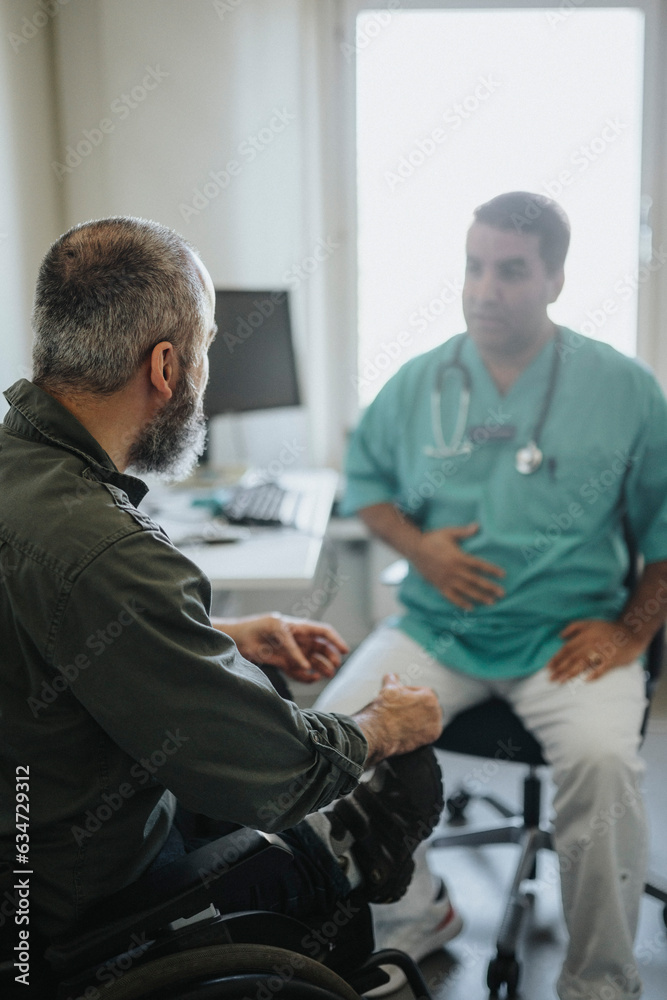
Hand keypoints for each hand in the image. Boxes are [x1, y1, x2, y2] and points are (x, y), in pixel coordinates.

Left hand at [215, 614, 348, 682]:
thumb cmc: (255, 627)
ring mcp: (292, 652)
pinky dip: (307, 676)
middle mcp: (298, 640)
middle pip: (321, 648)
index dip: (335, 640)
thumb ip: (292, 649)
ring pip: (313, 661)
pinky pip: (300, 671)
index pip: (323, 632)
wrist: (237, 639)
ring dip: (322, 667)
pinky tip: (312, 678)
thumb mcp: (276, 631)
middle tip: (333, 667)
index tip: (345, 650)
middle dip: (330, 657)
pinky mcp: (284, 664)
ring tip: (326, 675)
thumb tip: (306, 665)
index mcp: (298, 627)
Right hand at [351, 673, 442, 764]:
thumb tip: (392, 676)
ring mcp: (434, 725)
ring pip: (429, 719)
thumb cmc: (384, 709)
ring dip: (420, 720)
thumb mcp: (389, 688)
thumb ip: (394, 680)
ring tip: (404, 722)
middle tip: (403, 713)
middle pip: (428, 707)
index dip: (410, 696)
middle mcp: (436, 710)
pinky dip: (421, 732)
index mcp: (429, 695)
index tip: (402, 702)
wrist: (377, 731)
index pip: (423, 693)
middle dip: (417, 708)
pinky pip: (429, 732)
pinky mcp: (431, 737)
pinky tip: (409, 731)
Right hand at [411, 522, 504, 609]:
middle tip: (502, 594)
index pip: (479, 565)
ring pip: (466, 591)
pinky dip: (461, 603)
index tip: (503, 575)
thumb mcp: (449, 533)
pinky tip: (470, 608)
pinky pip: (452, 597)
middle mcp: (454, 570)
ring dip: (479, 597)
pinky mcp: (439, 585)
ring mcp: (446, 579)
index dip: (491, 570)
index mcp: (458, 557)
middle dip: (489, 587)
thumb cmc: (432, 539)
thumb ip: (464, 532)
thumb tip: (478, 526)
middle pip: (475, 581)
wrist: (414, 549)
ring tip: (491, 602)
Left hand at [547, 619, 644, 683]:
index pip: (567, 648)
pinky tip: (585, 680)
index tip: (548, 667)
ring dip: (571, 673)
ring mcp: (603, 652)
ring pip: (583, 663)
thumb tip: (560, 636)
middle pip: (573, 658)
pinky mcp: (613, 659)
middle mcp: (592, 643)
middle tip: (551, 679)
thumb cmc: (608, 629)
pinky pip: (602, 668)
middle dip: (560, 668)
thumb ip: (574, 627)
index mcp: (585, 635)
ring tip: (561, 681)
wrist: (631, 633)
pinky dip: (594, 674)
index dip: (557, 658)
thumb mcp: (590, 623)